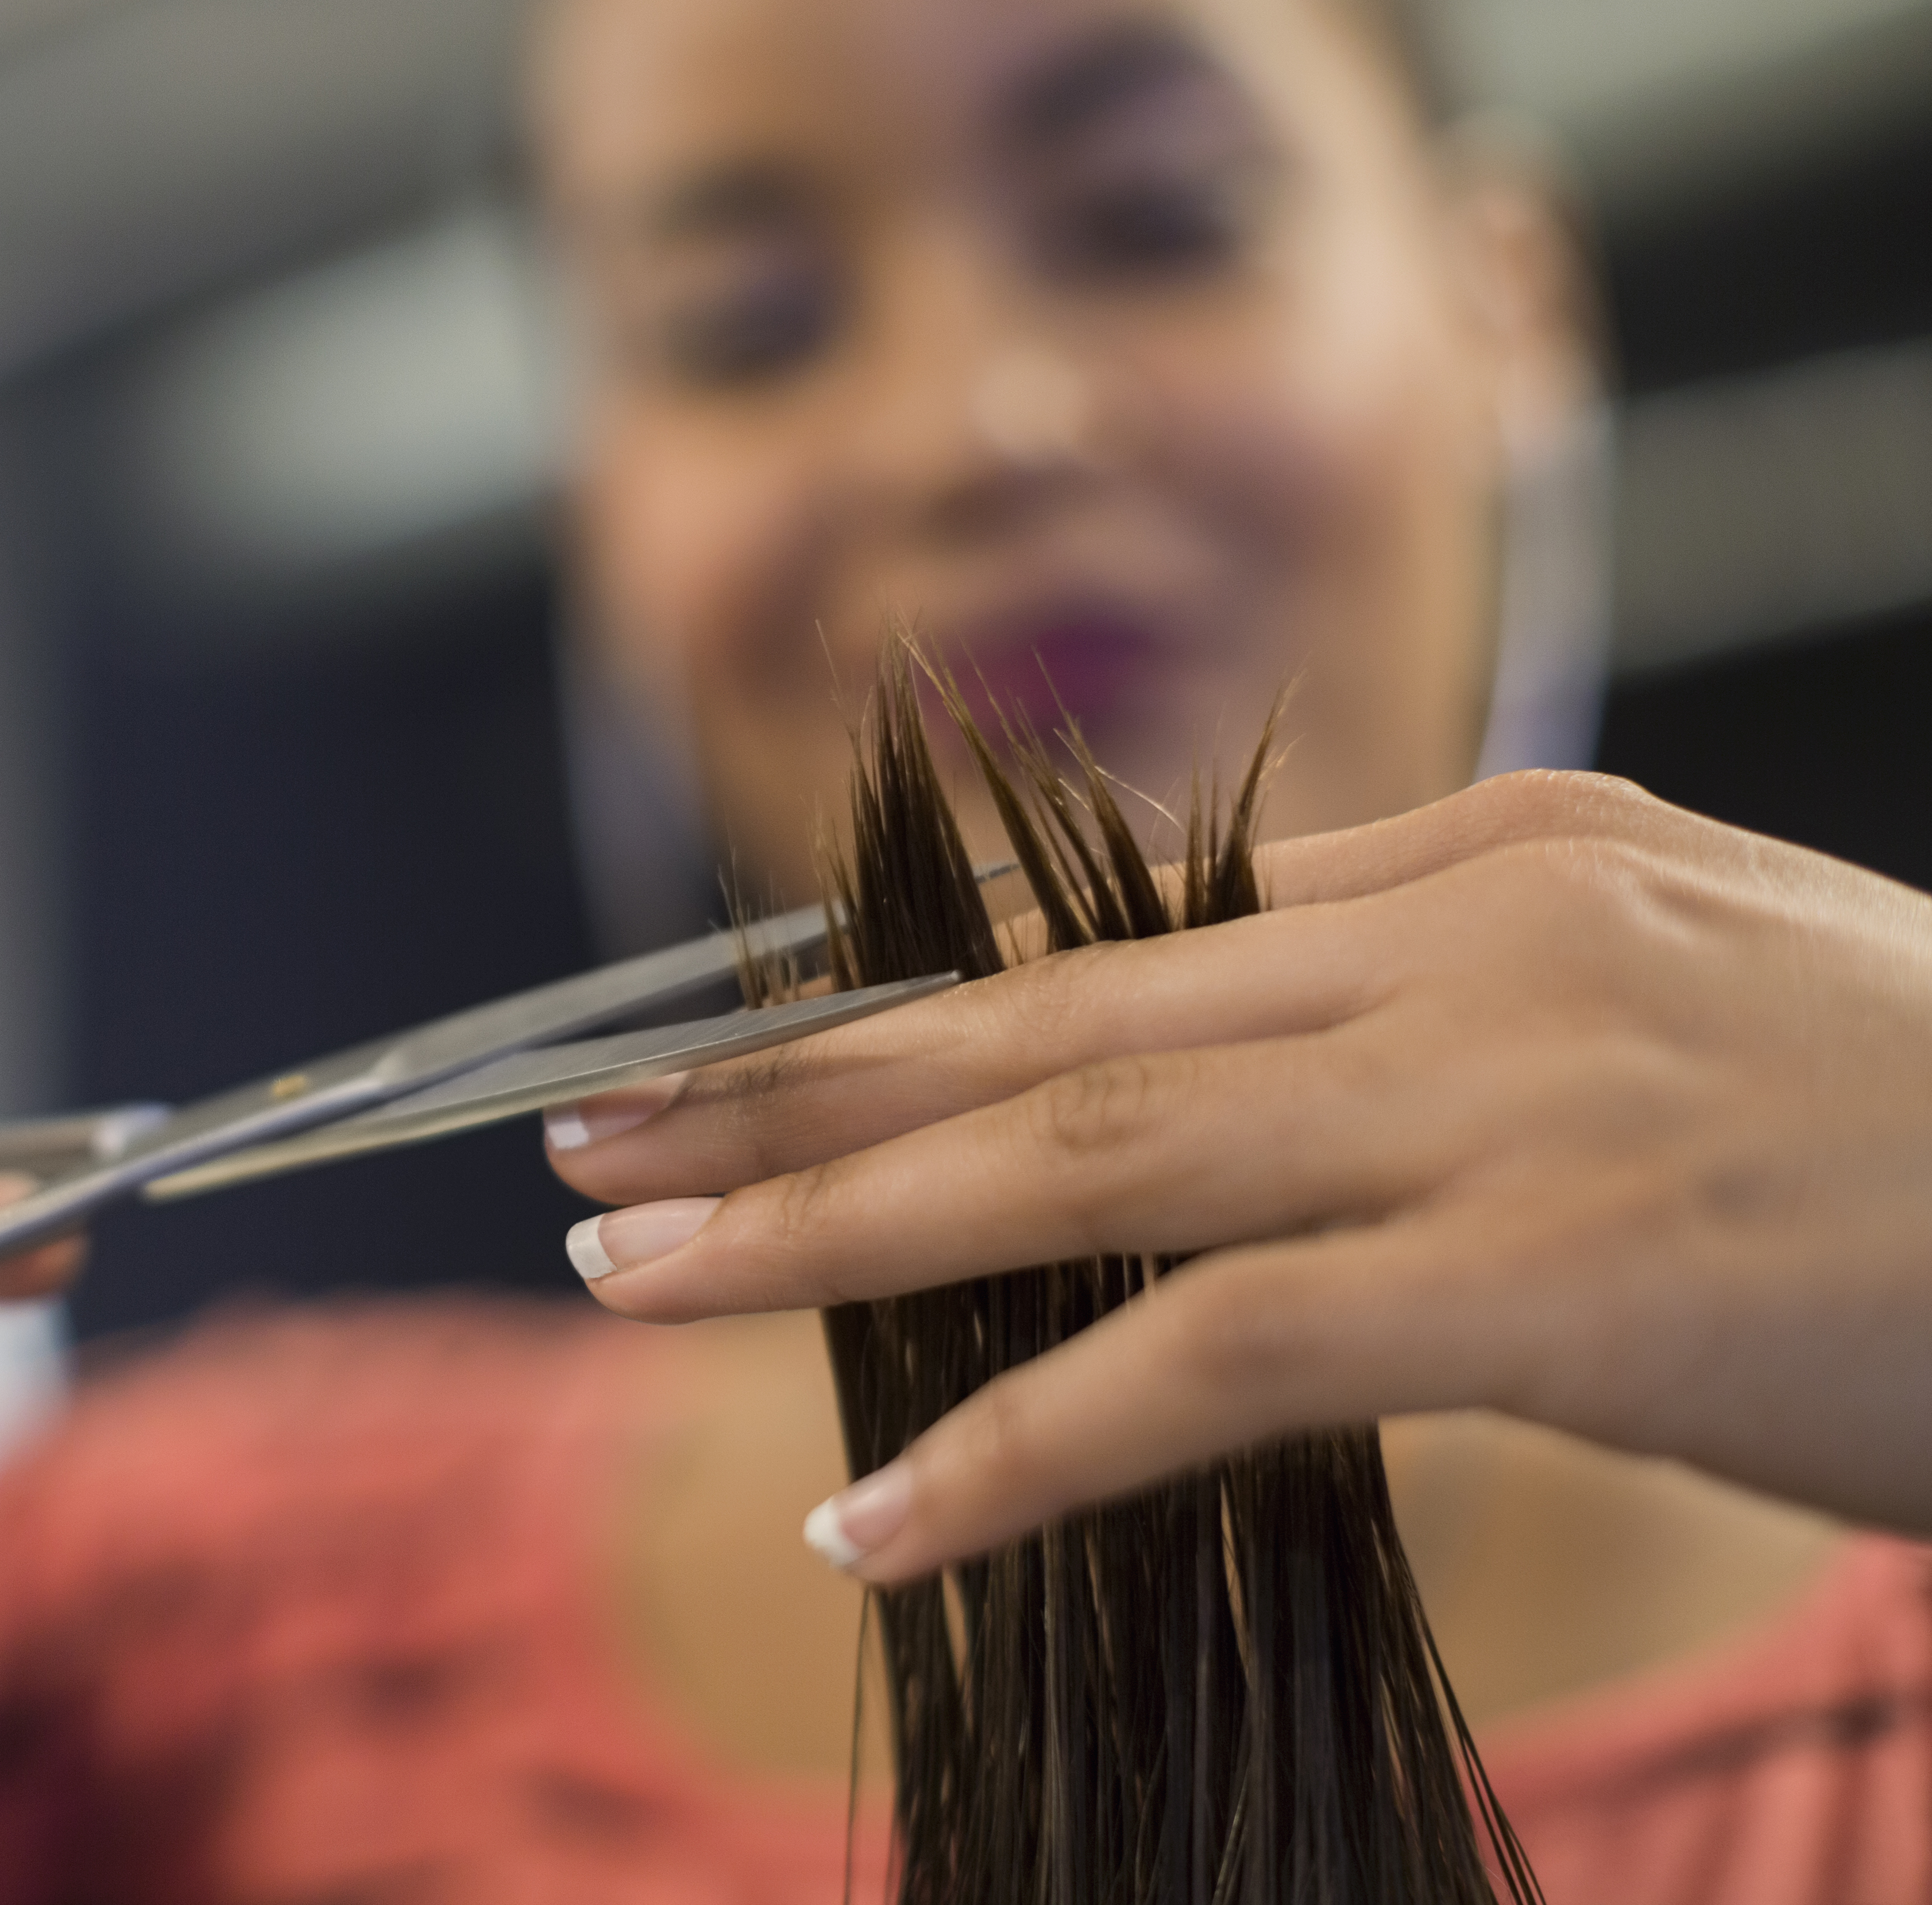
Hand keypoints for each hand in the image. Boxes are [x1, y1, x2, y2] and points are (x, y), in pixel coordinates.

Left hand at [544, 771, 1931, 1581]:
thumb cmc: (1931, 1137)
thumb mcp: (1680, 991)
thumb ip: (1453, 990)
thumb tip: (1234, 1025)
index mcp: (1491, 856)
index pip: (1117, 938)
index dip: (901, 1014)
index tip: (734, 1069)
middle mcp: (1461, 941)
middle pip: (1036, 1017)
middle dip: (786, 1084)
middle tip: (583, 1132)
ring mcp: (1494, 1100)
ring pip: (1072, 1154)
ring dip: (827, 1226)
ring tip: (630, 1270)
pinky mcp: (1540, 1277)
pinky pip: (1208, 1360)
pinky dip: (1022, 1440)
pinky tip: (876, 1523)